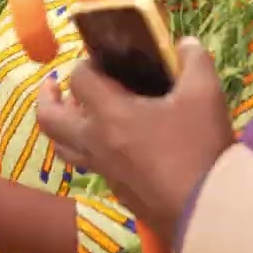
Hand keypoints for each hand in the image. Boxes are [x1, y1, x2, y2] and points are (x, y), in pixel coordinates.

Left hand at [35, 39, 234, 245]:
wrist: (206, 209)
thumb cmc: (199, 148)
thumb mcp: (204, 94)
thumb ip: (193, 61)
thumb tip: (186, 43)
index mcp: (110, 115)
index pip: (79, 79)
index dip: (86, 63)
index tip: (101, 59)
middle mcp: (96, 143)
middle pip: (49, 119)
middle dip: (46, 98)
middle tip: (52, 85)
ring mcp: (103, 170)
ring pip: (62, 148)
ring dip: (61, 127)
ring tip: (72, 114)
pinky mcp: (117, 192)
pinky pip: (87, 166)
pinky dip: (86, 150)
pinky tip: (110, 144)